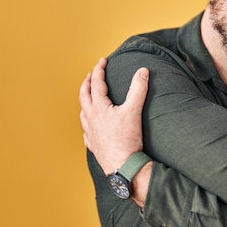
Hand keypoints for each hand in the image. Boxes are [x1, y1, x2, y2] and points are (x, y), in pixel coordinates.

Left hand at [79, 57, 149, 174]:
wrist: (123, 166)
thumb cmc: (127, 139)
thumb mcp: (134, 111)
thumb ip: (138, 89)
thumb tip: (143, 71)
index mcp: (99, 108)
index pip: (97, 83)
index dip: (99, 70)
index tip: (102, 61)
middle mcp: (91, 119)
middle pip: (84, 96)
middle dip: (87, 83)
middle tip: (91, 75)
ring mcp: (90, 132)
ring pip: (82, 113)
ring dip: (85, 102)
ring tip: (88, 98)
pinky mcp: (93, 145)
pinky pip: (86, 132)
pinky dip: (87, 124)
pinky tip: (90, 127)